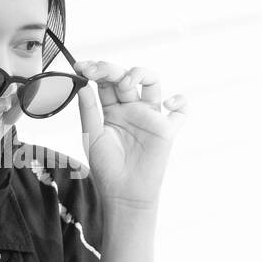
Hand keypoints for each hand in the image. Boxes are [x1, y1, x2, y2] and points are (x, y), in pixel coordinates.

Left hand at [72, 60, 188, 208]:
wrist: (124, 194)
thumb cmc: (107, 168)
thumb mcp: (92, 137)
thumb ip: (89, 111)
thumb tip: (83, 85)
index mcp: (111, 109)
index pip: (105, 82)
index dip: (94, 70)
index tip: (81, 67)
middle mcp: (131, 109)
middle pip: (126, 77)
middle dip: (111, 69)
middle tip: (98, 72)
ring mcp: (149, 116)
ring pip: (152, 82)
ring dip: (140, 74)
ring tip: (126, 84)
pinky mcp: (166, 129)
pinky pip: (181, 111)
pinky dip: (181, 101)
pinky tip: (168, 102)